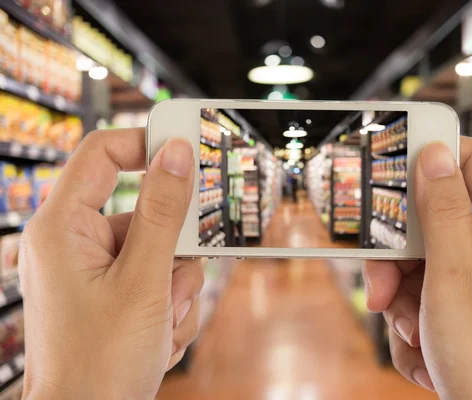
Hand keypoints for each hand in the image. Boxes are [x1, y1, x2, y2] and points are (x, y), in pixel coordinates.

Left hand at [19, 129, 203, 398]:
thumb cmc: (100, 361)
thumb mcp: (144, 280)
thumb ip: (164, 211)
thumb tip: (178, 154)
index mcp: (63, 227)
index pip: (103, 154)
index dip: (147, 144)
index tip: (190, 151)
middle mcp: (75, 242)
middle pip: (145, 210)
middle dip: (174, 251)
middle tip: (175, 281)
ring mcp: (95, 270)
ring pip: (160, 249)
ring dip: (175, 287)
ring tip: (160, 323)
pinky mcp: (112, 291)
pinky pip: (158, 277)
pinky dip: (169, 304)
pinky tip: (157, 336)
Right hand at [363, 138, 471, 399]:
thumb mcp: (453, 277)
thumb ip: (442, 209)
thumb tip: (435, 154)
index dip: (431, 158)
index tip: (390, 169)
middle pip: (437, 219)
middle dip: (401, 256)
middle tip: (383, 286)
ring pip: (427, 260)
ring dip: (404, 296)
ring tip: (413, 332)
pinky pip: (433, 292)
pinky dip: (418, 317)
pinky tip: (425, 349)